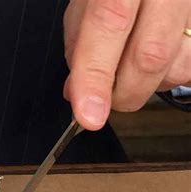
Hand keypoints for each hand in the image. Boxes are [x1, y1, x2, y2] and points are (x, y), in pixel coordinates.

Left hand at [64, 0, 190, 129]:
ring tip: (132, 62)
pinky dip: (167, 76)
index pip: (110, 24)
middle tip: (104, 96)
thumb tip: (77, 92)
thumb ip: (79, 46)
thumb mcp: (86, 3)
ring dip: (146, 84)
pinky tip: (158, 56)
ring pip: (176, 68)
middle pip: (150, 56)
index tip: (90, 116)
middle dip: (121, 94)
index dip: (96, 77)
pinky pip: (189, 68)